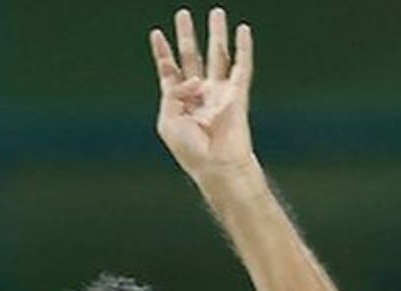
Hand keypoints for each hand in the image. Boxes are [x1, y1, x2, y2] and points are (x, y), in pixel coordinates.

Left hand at [150, 8, 256, 180]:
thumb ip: (173, 92)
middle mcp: (199, 94)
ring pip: (217, 55)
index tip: (156, 33)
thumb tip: (194, 78)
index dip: (163, 52)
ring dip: (216, 33)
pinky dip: (244, 48)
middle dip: (187, 35)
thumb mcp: (168, 120)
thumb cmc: (190, 150)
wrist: (217, 165)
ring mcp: (219, 92)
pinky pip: (242, 65)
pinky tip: (243, 31)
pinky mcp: (237, 94)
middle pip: (192, 56)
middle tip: (182, 14)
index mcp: (179, 102)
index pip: (169, 70)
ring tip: (216, 12)